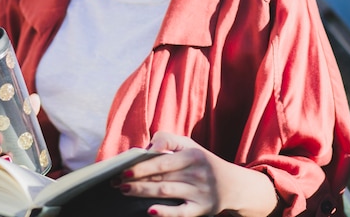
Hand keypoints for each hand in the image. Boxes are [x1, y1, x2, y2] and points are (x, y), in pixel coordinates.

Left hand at [118, 132, 277, 216]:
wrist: (234, 185)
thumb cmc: (203, 162)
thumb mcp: (190, 145)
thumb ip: (167, 140)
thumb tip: (145, 149)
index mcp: (192, 155)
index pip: (161, 160)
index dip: (141, 165)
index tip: (123, 167)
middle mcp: (196, 173)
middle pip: (160, 177)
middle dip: (136, 179)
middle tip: (116, 181)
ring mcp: (199, 192)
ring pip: (166, 192)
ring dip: (143, 192)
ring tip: (124, 190)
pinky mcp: (201, 209)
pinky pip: (181, 212)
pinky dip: (165, 213)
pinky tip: (150, 211)